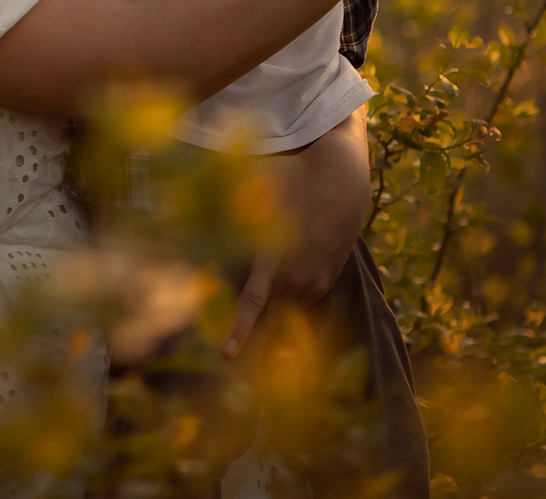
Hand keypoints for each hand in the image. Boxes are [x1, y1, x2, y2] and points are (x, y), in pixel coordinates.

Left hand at [221, 109, 370, 357]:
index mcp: (275, 263)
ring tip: (262, 286)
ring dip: (271, 308)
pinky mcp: (326, 282)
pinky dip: (288, 290)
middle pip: (269, 322)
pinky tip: (290, 262)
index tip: (225, 355)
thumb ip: (234, 219)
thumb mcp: (256, 197)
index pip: (253, 305)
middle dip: (253, 345)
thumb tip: (202, 215)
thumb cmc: (293, 183)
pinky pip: (299, 294)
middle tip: (228, 362)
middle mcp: (296, 280)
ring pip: (283, 305)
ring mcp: (314, 283)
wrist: (343, 184)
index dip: (239, 332)